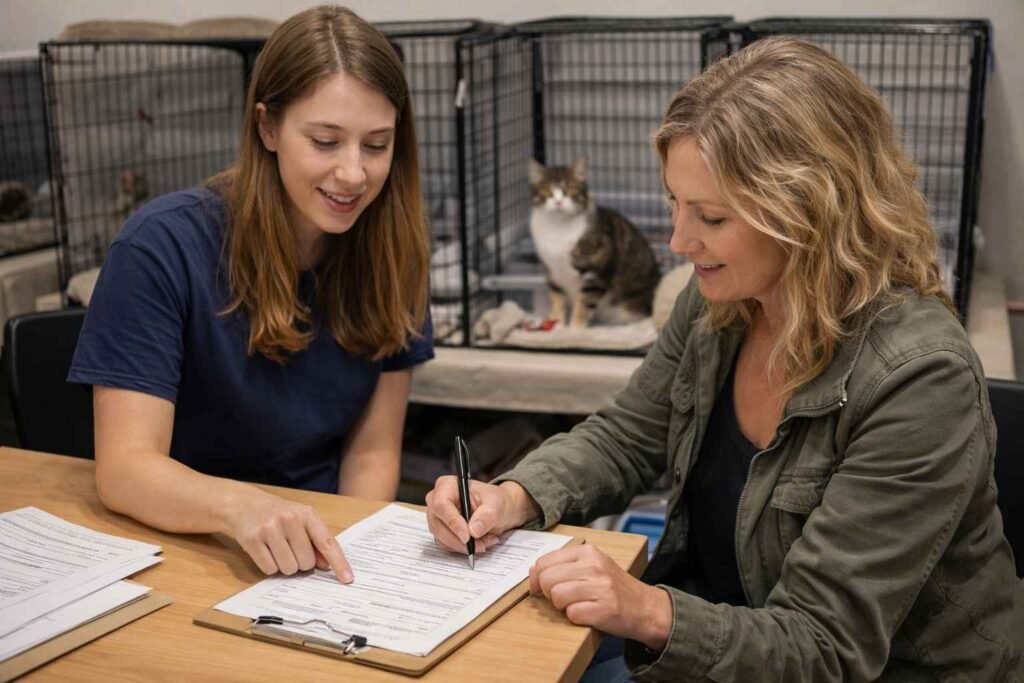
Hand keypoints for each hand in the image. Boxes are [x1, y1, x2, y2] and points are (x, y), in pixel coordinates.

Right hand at [224, 491, 353, 583]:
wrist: (244, 503)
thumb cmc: (279, 514)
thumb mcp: (302, 520)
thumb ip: (316, 541)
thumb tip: (327, 565)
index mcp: (307, 514)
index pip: (327, 542)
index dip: (339, 563)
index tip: (347, 579)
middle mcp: (290, 519)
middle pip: (306, 562)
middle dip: (301, 562)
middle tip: (292, 549)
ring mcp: (270, 529)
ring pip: (288, 568)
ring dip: (286, 566)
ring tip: (278, 549)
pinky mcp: (252, 540)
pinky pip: (269, 570)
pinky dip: (270, 566)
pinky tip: (266, 551)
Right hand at [425, 477, 537, 553]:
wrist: (498, 510)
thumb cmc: (495, 501)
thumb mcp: (497, 504)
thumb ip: (486, 515)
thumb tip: (473, 530)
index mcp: (447, 485)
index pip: (441, 505)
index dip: (452, 522)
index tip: (466, 536)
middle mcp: (437, 500)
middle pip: (438, 524)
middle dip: (459, 539)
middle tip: (480, 545)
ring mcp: (437, 517)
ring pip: (441, 538)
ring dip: (463, 545)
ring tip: (484, 541)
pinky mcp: (441, 531)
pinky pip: (447, 544)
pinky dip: (463, 548)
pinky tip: (479, 542)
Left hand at [530, 545, 671, 650]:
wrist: (646, 607)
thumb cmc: (613, 587)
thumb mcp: (592, 566)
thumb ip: (564, 564)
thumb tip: (532, 571)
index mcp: (588, 552)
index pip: (544, 561)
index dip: (536, 578)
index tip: (539, 588)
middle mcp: (594, 566)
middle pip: (546, 580)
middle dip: (548, 594)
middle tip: (561, 599)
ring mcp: (600, 587)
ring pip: (556, 596)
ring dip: (561, 607)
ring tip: (576, 605)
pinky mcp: (604, 609)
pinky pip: (572, 614)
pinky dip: (575, 618)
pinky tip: (587, 614)